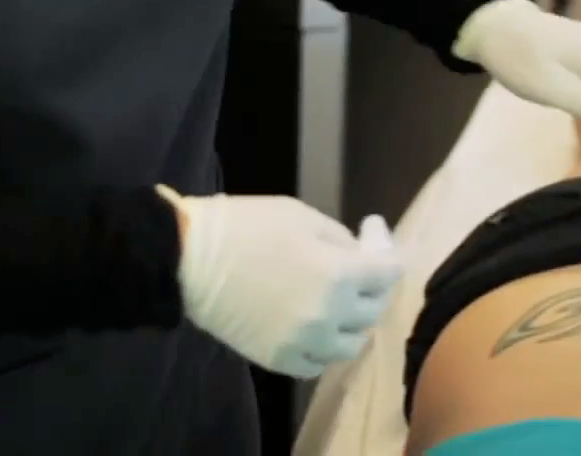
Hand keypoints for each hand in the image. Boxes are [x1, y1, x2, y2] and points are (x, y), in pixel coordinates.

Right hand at [162, 187, 401, 378]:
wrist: (190, 258)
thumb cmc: (246, 226)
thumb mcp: (303, 216)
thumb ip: (341, 239)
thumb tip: (361, 254)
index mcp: (339, 274)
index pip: (390, 272)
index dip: (386, 249)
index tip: (372, 232)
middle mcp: (329, 315)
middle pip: (374, 309)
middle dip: (372, 285)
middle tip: (357, 266)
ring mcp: (305, 342)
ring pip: (352, 344)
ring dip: (352, 323)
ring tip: (338, 303)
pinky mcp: (279, 360)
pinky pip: (318, 364)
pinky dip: (323, 348)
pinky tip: (314, 328)